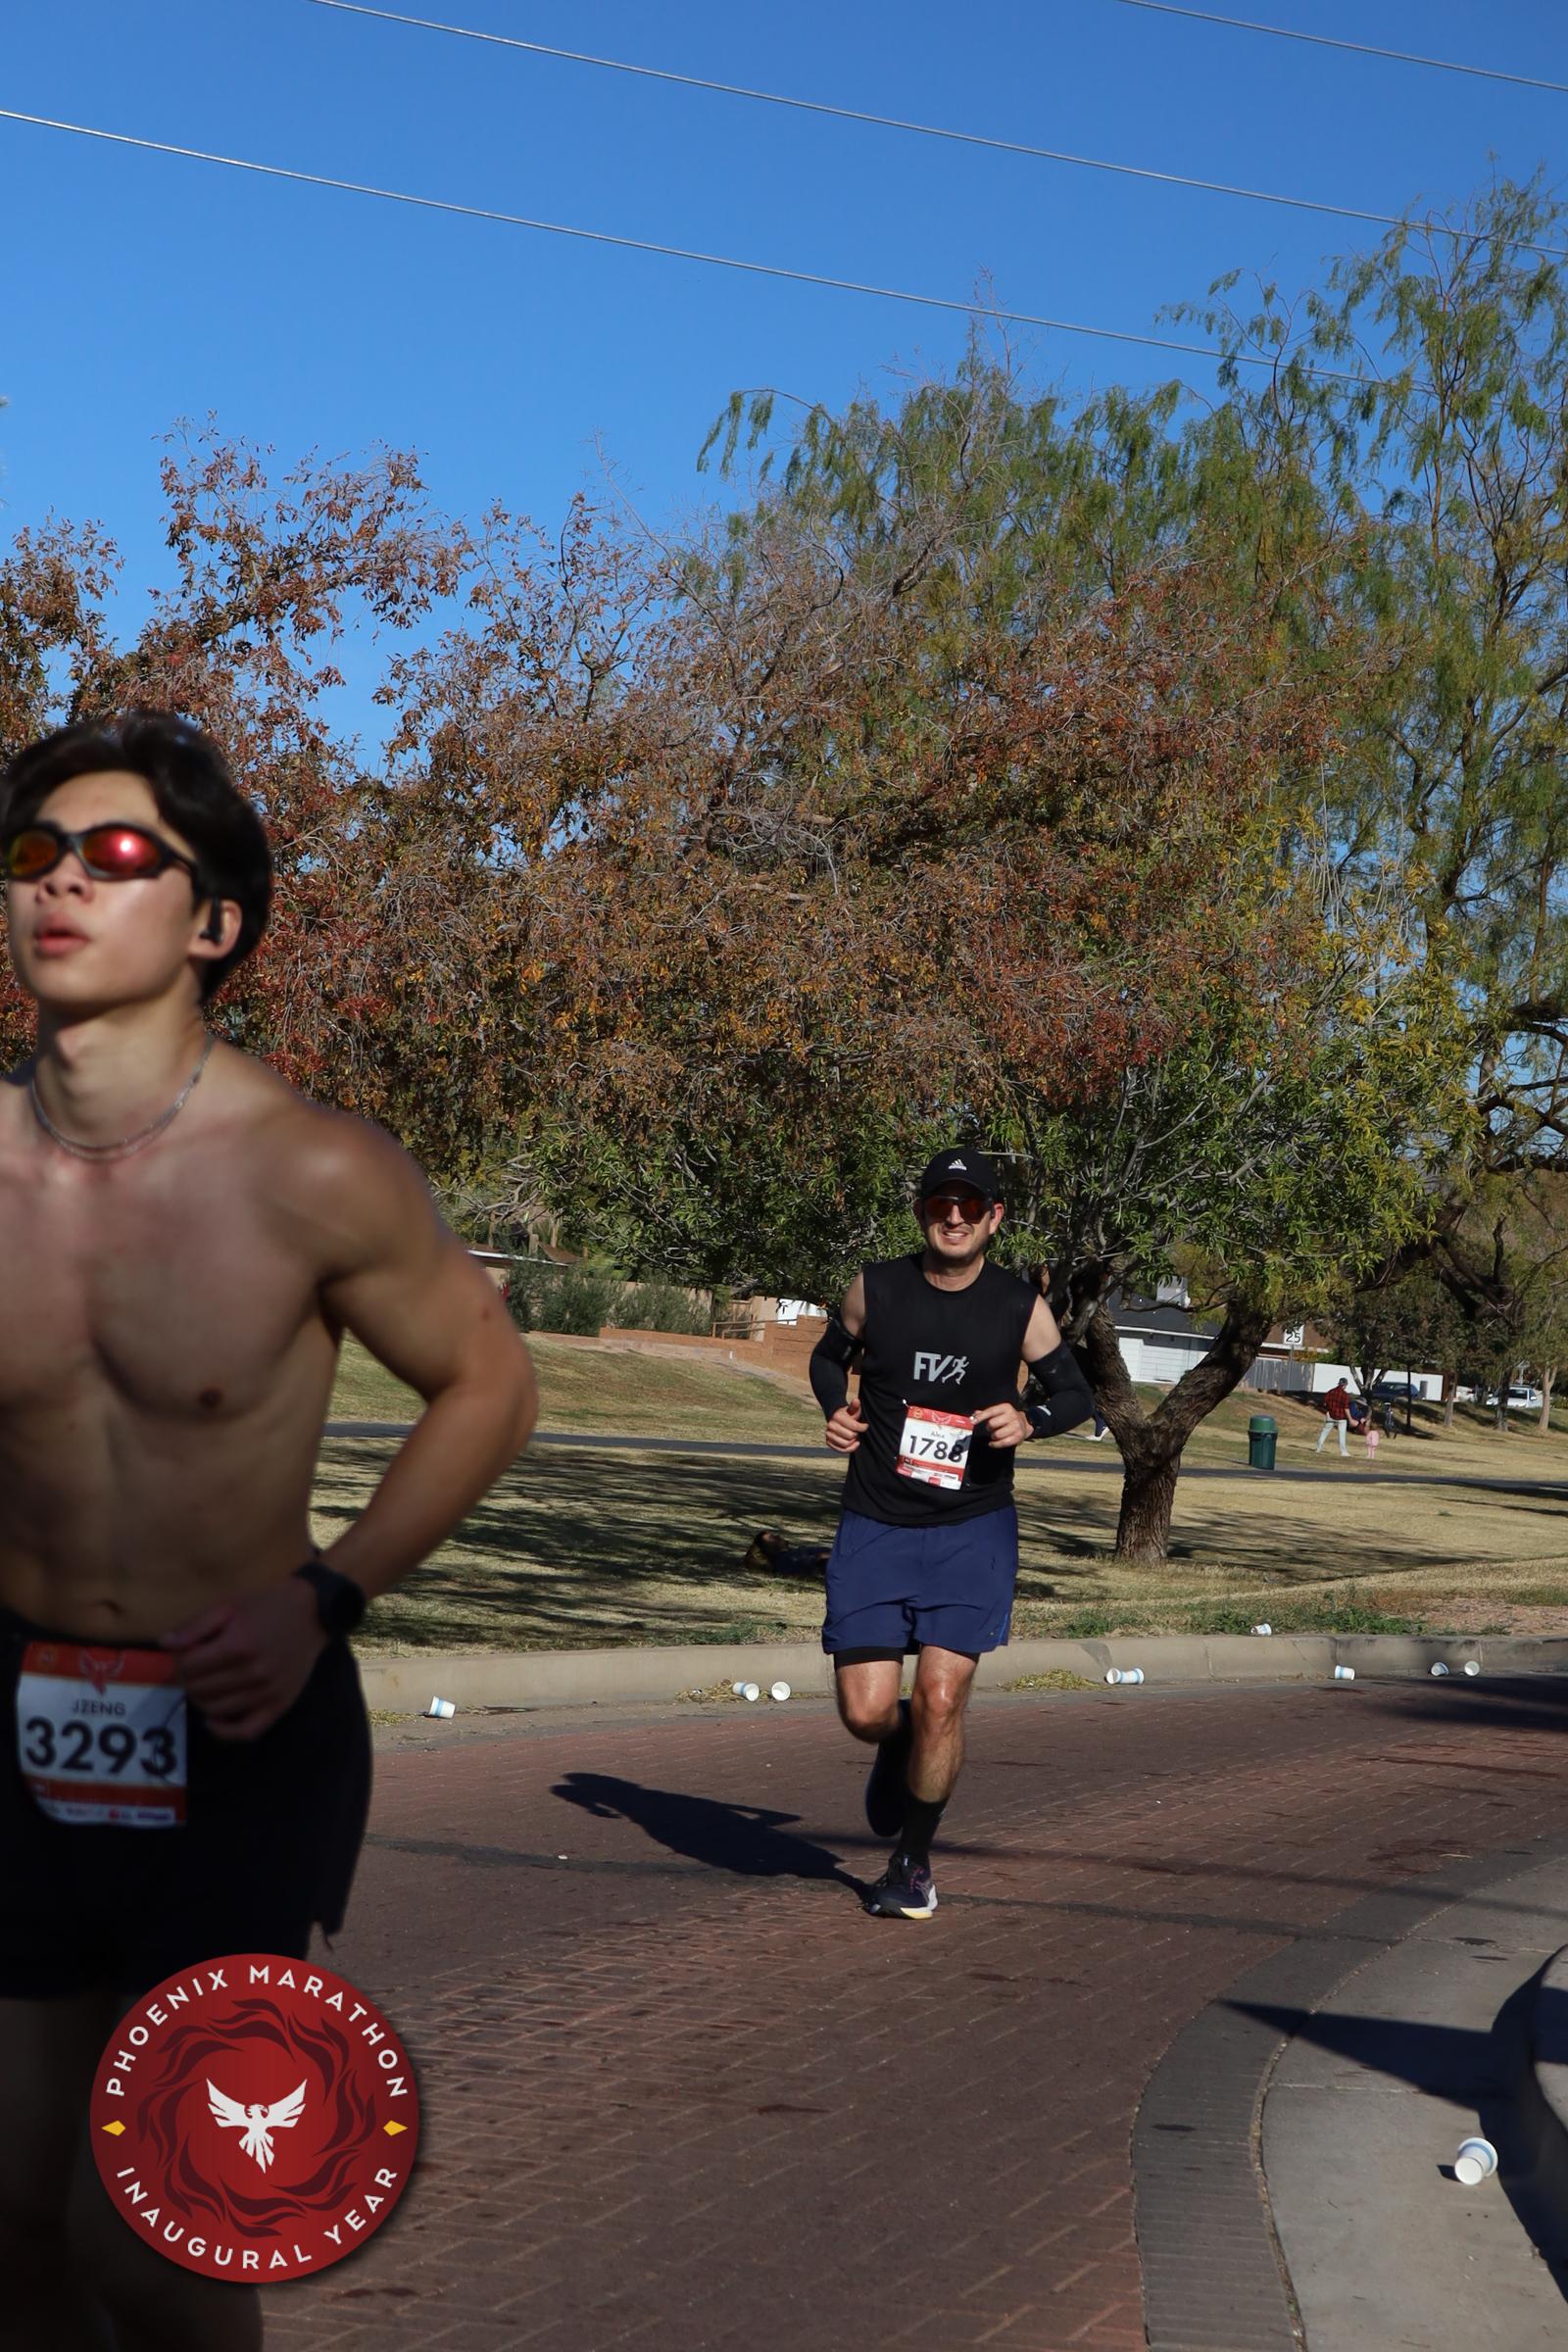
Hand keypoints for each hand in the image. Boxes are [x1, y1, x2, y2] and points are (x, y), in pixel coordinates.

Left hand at [162, 1577, 328, 1741]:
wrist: (312, 1612)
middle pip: (199, 1689)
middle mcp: (253, 1673)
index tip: (186, 1652)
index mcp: (238, 1645)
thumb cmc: (267, 1604)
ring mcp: (267, 1692)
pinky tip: (215, 1719)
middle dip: (188, 1678)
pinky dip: (225, 1731)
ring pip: (216, 1710)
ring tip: (205, 1684)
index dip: (180, 1659)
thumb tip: (164, 1645)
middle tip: (195, 1667)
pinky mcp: (279, 1705)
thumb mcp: (229, 1605)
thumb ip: (195, 1625)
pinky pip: (246, 1731)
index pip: (189, 1666)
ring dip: (201, 1698)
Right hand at [824, 1397, 865, 1453]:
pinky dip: (850, 1448)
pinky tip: (854, 1443)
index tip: (865, 1426)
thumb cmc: (847, 1414)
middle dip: (856, 1434)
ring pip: (846, 1444)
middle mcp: (830, 1426)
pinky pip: (841, 1450)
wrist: (835, 1418)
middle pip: (851, 1436)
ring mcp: (828, 1434)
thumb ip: (855, 1406)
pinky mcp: (828, 1442)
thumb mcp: (852, 1409)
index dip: (863, 1427)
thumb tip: (856, 1401)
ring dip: (853, 1441)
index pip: (854, 1426)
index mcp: (837, 1417)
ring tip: (854, 1436)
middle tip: (857, 1431)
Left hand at [972, 1401, 1032, 1449]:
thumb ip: (986, 1413)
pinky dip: (995, 1444)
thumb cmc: (1008, 1418)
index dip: (981, 1417)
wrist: (1025, 1424)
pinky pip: (1003, 1443)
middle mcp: (1012, 1415)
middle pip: (992, 1423)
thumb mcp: (999, 1412)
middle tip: (991, 1428)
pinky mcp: (1018, 1436)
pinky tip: (992, 1443)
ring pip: (997, 1434)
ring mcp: (1016, 1426)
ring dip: (993, 1436)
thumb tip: (974, 1415)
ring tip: (995, 1435)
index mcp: (1006, 1407)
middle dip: (988, 1428)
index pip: (991, 1411)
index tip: (973, 1422)